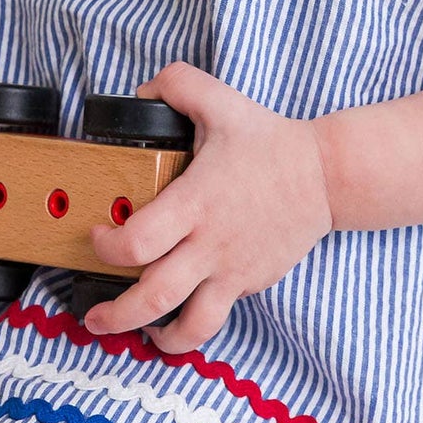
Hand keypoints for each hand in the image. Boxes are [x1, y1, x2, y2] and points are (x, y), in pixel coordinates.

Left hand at [83, 62, 334, 353]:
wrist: (327, 176)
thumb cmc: (270, 141)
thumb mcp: (220, 100)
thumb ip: (176, 85)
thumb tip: (138, 94)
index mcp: (196, 203)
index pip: (139, 241)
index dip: (107, 247)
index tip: (99, 237)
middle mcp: (211, 244)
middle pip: (155, 296)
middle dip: (118, 314)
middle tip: (94, 317)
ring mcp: (233, 271)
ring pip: (191, 326)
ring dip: (158, 338)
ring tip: (138, 333)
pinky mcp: (250, 283)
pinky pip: (216, 316)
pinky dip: (191, 326)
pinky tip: (175, 319)